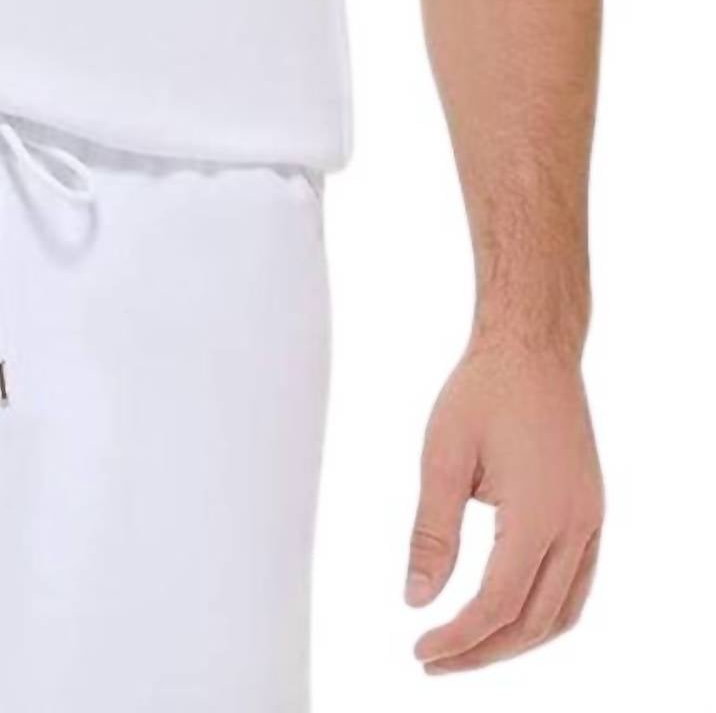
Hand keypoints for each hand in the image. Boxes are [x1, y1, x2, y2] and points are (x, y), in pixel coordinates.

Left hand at [405, 337, 602, 672]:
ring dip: (516, 640)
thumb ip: (431, 533)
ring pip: (563, 612)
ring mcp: (591, 520)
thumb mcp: (442, 456)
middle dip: (483, 651)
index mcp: (538, 516)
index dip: (458, 637)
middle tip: (433, 660)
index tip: (419, 650)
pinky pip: (578, 585)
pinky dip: (544, 613)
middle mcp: (575, 526)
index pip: (497, 604)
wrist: (532, 347)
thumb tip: (415, 599)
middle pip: (534, 622)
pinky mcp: (591, 511)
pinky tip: (508, 614)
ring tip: (467, 647)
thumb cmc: (482, 391)